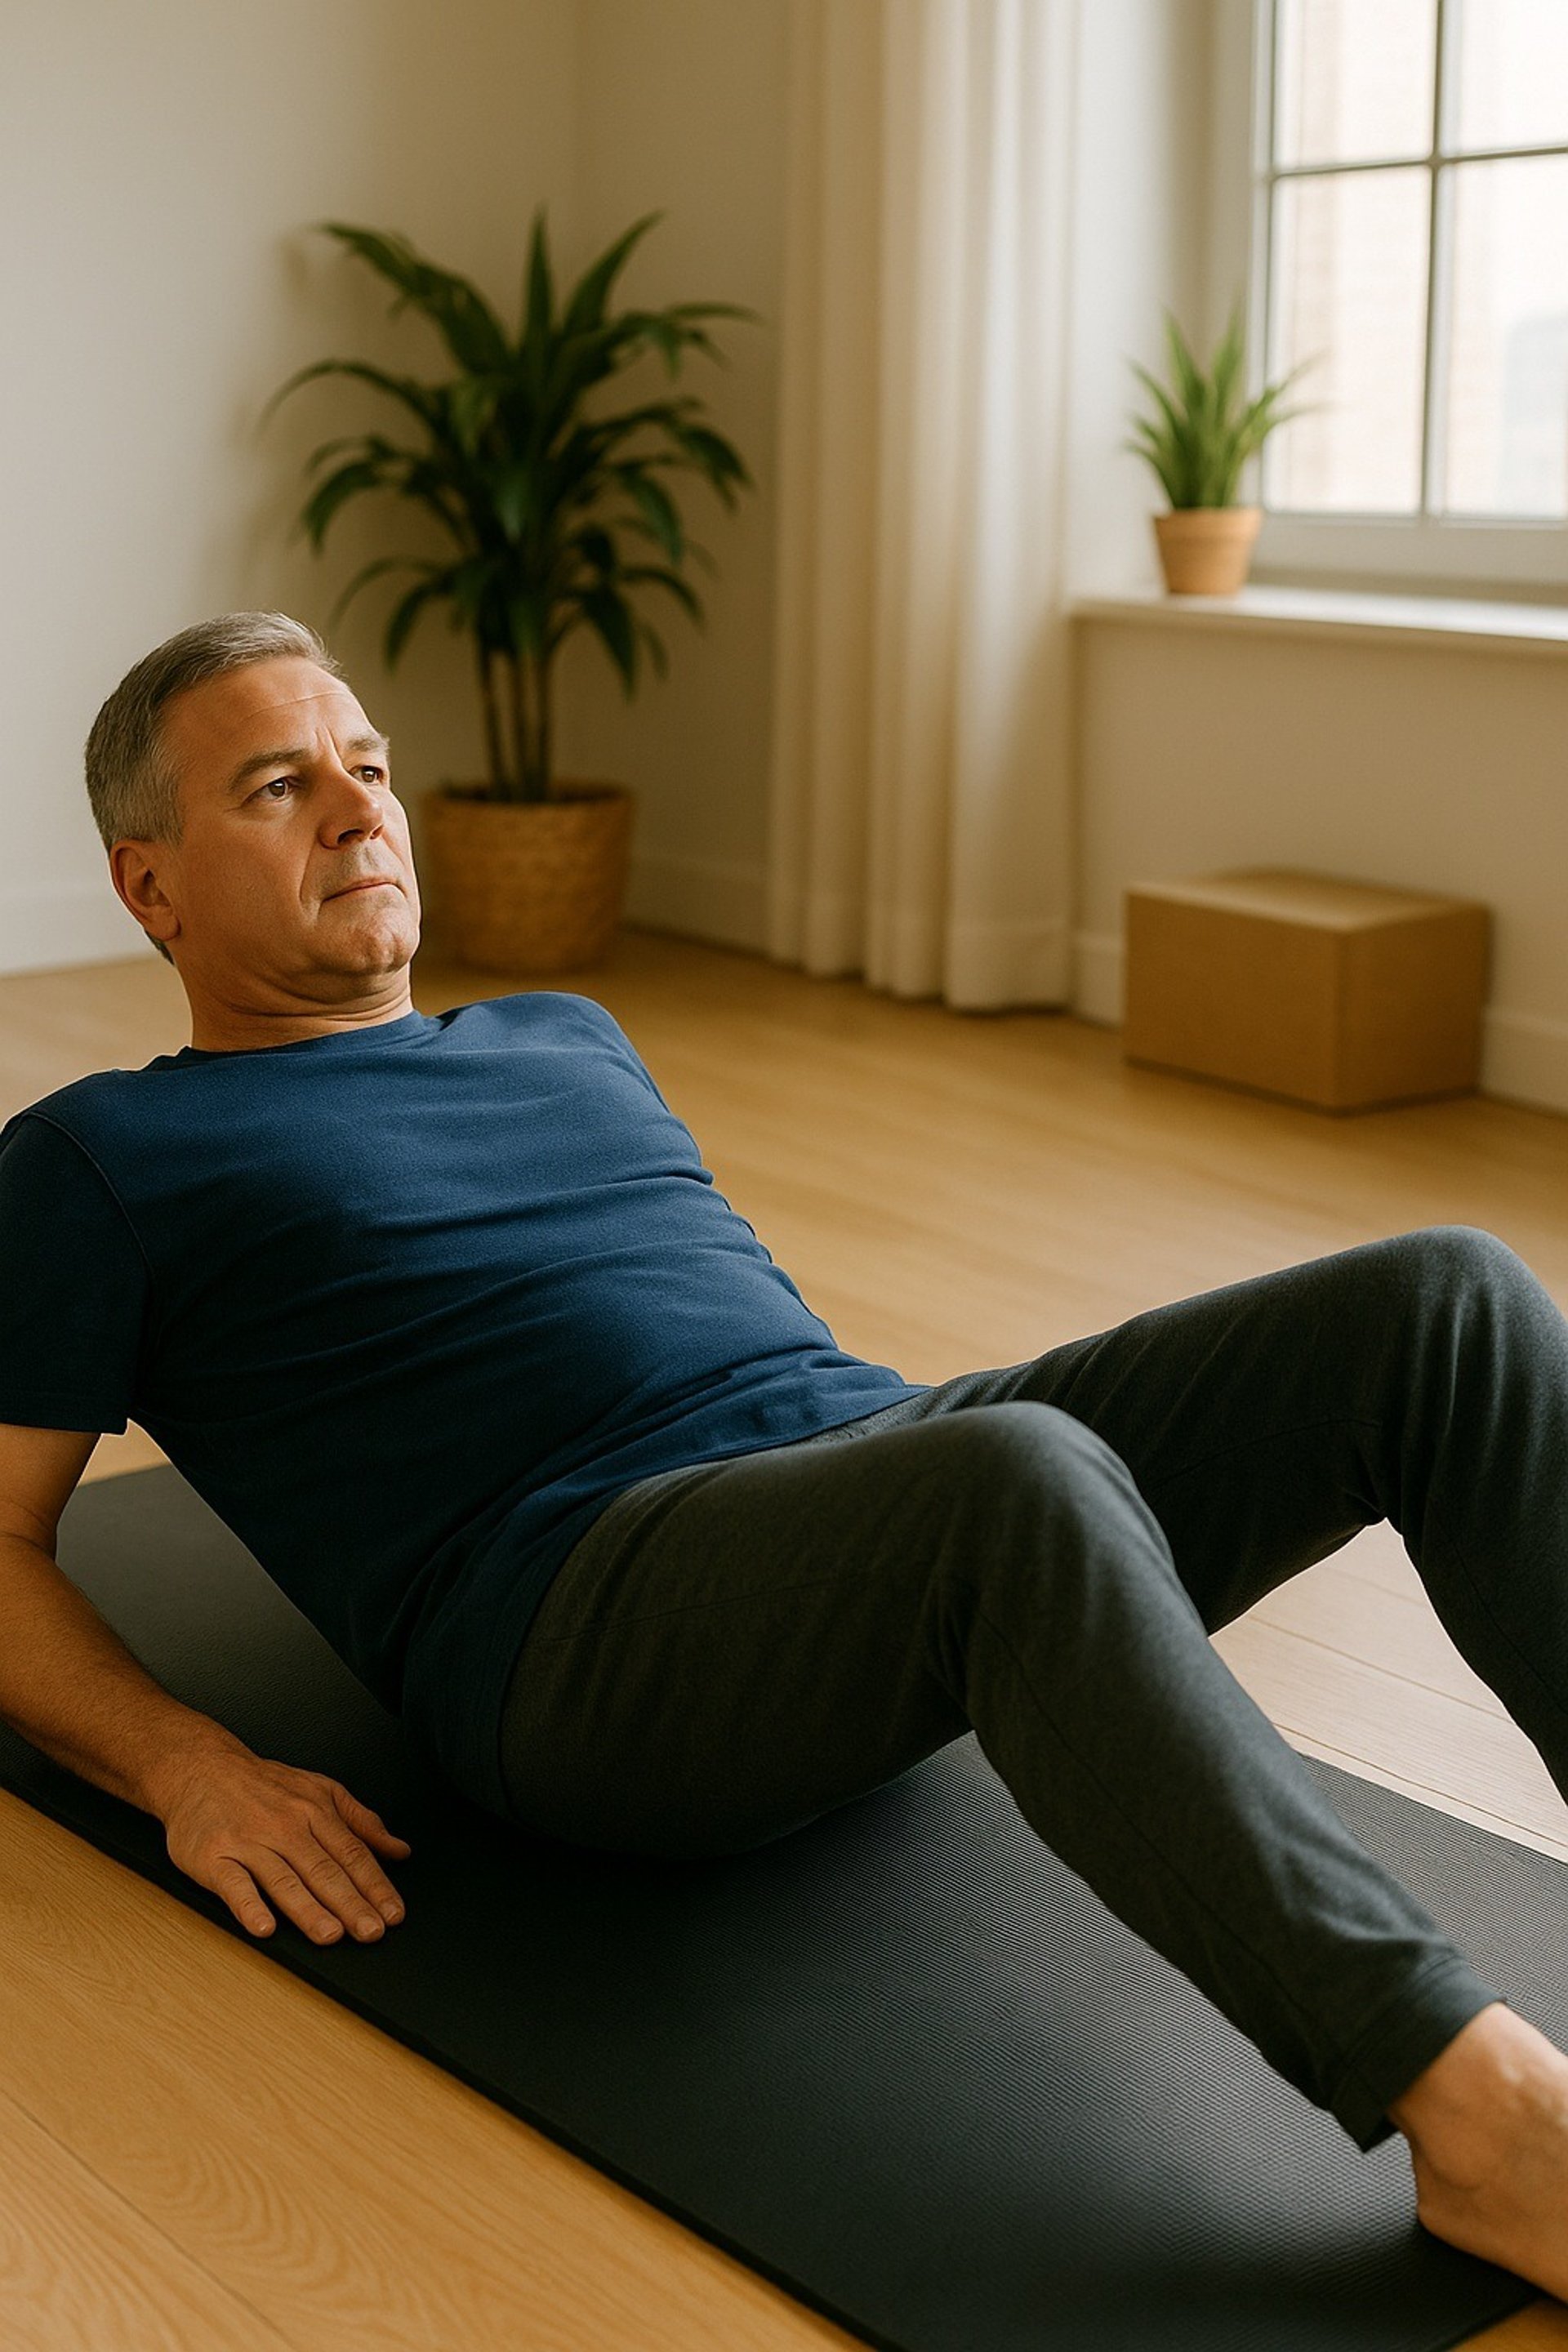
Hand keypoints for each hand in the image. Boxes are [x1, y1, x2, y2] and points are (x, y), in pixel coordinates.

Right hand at [154, 1731, 410, 1944]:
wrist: (200, 1768)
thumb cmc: (265, 1784)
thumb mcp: (321, 1790)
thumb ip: (361, 1822)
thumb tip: (399, 1850)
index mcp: (315, 1812)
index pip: (353, 1854)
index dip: (376, 1886)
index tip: (393, 1914)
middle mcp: (285, 1827)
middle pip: (323, 1870)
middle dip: (351, 1904)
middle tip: (371, 1932)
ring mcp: (249, 1842)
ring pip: (283, 1880)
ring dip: (308, 1910)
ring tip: (330, 1935)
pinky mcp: (214, 1857)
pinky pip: (233, 1885)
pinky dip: (249, 1906)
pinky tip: (264, 1927)